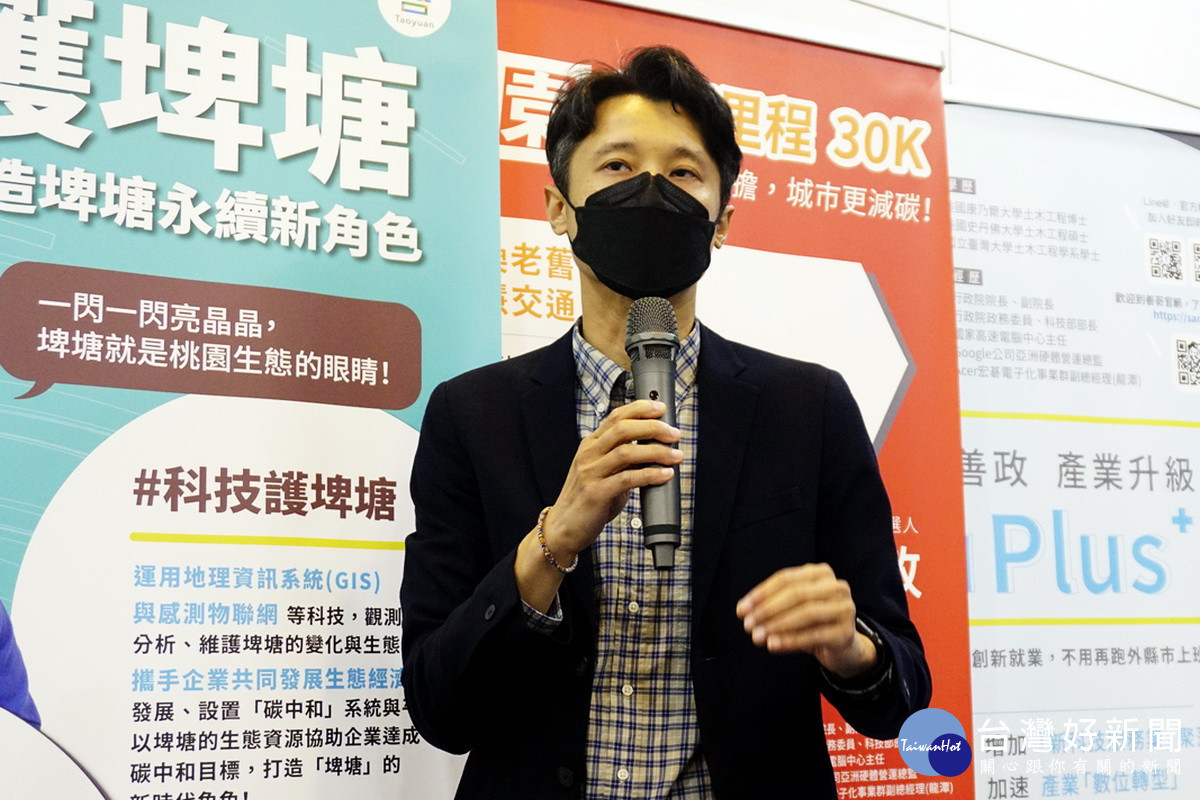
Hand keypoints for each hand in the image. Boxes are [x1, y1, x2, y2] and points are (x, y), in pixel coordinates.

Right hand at [542, 399, 681, 560]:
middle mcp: (589, 454)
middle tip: (674, 434)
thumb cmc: (587, 500)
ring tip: (676, 455)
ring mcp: (590, 473)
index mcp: (590, 445)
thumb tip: (656, 449)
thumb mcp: (603, 472)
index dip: (640, 409)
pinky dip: (650, 474)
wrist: (563, 528)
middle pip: (623, 429)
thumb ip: (623, 460)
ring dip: (656, 451)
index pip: (616, 417)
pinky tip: (665, 475)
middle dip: (653, 427)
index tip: (661, 408)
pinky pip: (627, 479)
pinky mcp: (596, 493)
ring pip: (627, 452)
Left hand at [736, 563, 877, 678]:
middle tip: (748, 624)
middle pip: (796, 593)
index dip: (761, 593)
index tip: (742, 609)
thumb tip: (743, 610)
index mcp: (820, 573)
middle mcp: (837, 586)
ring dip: (777, 625)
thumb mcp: (792, 609)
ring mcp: (845, 608)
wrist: (843, 647)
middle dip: (768, 609)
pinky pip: (815, 635)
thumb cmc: (813, 623)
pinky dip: (791, 640)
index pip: (786, 578)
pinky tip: (774, 645)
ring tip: (757, 636)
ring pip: (806, 613)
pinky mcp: (846, 632)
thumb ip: (770, 606)